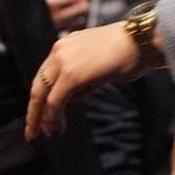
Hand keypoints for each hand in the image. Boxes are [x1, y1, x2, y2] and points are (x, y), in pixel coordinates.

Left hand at [25, 22, 144, 140]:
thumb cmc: (130, 50)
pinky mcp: (71, 76)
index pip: (46, 73)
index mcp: (66, 43)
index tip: (42, 111)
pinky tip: (57, 128)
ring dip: (42, 118)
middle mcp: (60, 50)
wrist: (142, 41)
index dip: (43, 95)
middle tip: (33, 131)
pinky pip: (55, 102)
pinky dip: (53, 117)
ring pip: (42, 96)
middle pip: (38, 85)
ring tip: (49, 133)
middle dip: (34, 110)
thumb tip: (71, 96)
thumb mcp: (98, 60)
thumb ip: (82, 74)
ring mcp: (64, 62)